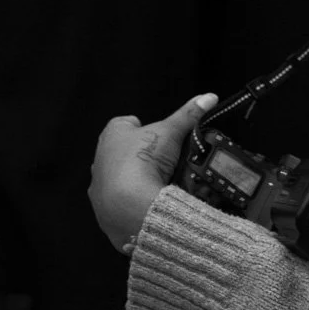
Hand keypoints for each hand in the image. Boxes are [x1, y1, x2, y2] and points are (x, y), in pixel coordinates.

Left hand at [90, 93, 216, 254]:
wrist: (129, 205)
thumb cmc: (143, 160)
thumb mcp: (171, 131)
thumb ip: (188, 114)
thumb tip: (208, 97)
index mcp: (112, 134)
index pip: (124, 124)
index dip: (141, 126)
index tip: (157, 134)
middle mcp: (100, 159)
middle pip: (121, 152)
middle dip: (139, 155)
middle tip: (162, 159)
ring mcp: (100, 187)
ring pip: (119, 179)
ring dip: (134, 181)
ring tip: (157, 183)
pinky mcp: (104, 212)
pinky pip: (119, 205)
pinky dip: (133, 204)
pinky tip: (148, 203)